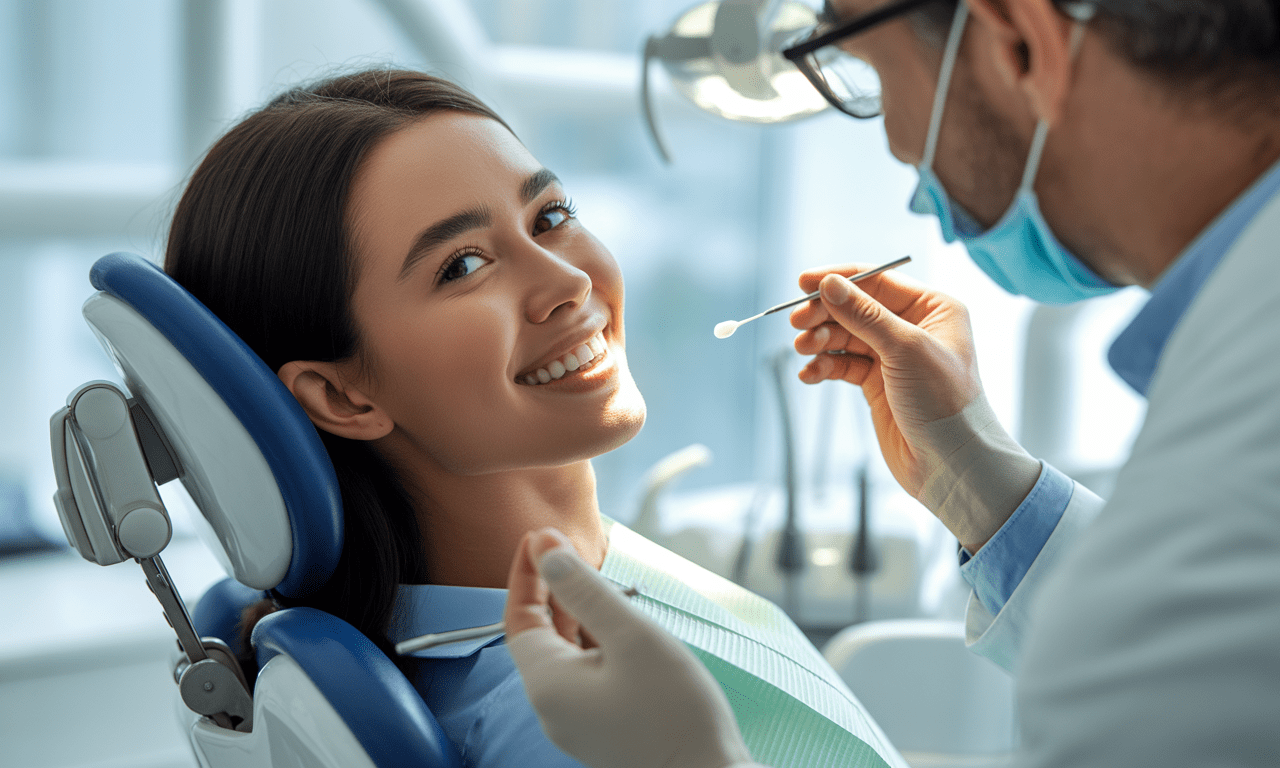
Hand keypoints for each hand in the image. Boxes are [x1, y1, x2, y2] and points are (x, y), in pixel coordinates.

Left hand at [504, 528, 762, 767]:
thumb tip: (546, 551)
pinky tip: (621, 622)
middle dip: (553, 587)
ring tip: (602, 578)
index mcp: (548, 684)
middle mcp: (553, 706)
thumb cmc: (675, 712)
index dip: (526, 573)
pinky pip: (587, 673)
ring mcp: (578, 721)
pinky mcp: (603, 727)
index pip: (518, 617)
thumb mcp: (631, 635)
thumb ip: (585, 591)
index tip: (541, 535)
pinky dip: (595, 639)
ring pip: (566, 652)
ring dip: (578, 612)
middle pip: (540, 634)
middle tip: (572, 545)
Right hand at [791, 264, 1038, 550]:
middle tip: (797, 323)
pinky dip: (824, 366)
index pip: (877, 281)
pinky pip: (842, 364)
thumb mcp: (905, 349)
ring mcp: (893, 356)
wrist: (950, 463)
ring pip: (845, 336)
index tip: (803, 283)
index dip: (839, 280)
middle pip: (855, 307)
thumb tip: (829, 284)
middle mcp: (913, 327)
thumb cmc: (945, 403)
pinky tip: (811, 374)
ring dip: (820, 341)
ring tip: (804, 350)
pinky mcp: (877, 383)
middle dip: (824, 314)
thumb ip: (864, 315)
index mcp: (933, 308)